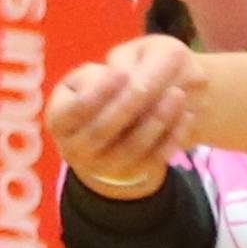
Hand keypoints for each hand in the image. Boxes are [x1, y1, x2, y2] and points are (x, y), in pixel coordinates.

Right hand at [46, 35, 198, 198]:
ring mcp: (103, 167)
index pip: (75, 110)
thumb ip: (100, 76)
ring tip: (177, 95)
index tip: (121, 73)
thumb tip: (123, 78)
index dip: (97, 93)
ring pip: (131, 149)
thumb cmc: (97, 89)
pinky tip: (186, 116)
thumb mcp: (89, 76)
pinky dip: (171, 138)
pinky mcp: (131, 174)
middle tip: (152, 83)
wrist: (112, 126)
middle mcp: (75, 149)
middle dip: (129, 105)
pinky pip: (153, 160)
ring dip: (156, 122)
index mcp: (59, 120)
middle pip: (102, 131)